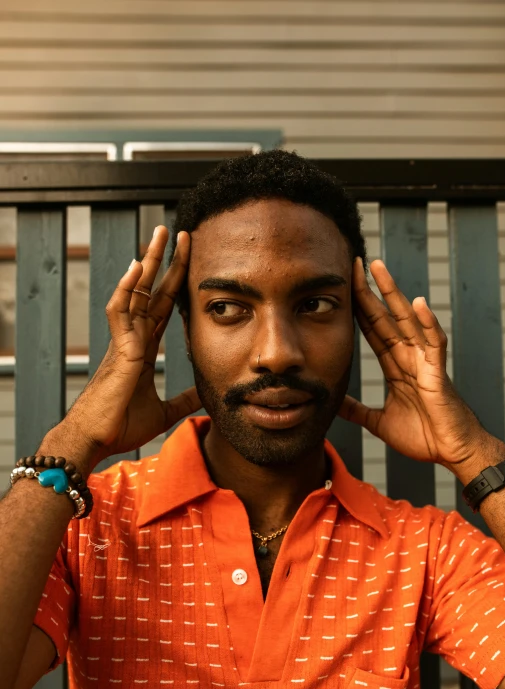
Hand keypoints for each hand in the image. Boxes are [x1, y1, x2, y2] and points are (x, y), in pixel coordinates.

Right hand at [52, 227, 200, 469]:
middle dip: (163, 260)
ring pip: (134, 291)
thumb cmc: (121, 425)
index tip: (187, 260)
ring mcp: (124, 340)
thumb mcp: (164, 410)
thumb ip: (183, 399)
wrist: (98, 440)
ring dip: (147, 262)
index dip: (174, 282)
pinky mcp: (119, 350)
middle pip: (150, 289)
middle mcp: (134, 337)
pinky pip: (119, 312)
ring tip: (158, 235)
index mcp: (144, 346)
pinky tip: (136, 267)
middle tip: (176, 232)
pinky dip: (125, 288)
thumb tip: (205, 396)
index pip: (162, 305)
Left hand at [339, 257, 488, 471]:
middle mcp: (409, 357)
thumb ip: (358, 410)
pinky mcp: (438, 372)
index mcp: (395, 366)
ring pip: (408, 320)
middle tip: (356, 264)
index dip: (359, 308)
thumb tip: (334, 404)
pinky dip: (427, 323)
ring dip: (394, 294)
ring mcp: (425, 361)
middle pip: (386, 317)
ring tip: (380, 270)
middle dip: (371, 291)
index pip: (373, 330)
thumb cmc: (424, 436)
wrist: (451, 452)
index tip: (344, 286)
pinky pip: (434, 343)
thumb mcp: (379, 422)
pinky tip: (418, 304)